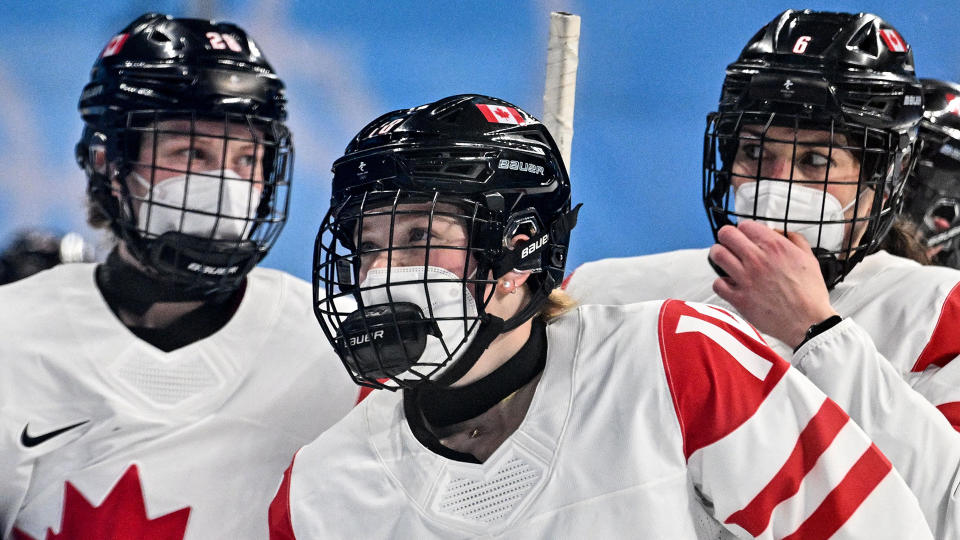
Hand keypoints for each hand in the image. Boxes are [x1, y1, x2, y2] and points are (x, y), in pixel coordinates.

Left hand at [709, 221, 838, 348]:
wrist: (809, 322)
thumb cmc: (809, 293)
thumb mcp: (809, 258)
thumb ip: (794, 240)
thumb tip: (778, 232)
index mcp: (775, 247)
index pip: (745, 225)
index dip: (744, 230)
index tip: (745, 236)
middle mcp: (757, 259)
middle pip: (726, 234)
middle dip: (727, 237)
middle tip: (731, 245)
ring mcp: (745, 279)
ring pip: (717, 254)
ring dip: (719, 255)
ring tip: (726, 261)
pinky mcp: (739, 298)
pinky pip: (717, 283)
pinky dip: (721, 283)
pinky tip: (730, 284)